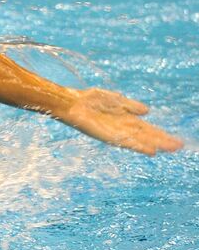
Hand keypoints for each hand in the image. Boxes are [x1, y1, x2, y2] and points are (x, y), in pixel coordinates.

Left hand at [56, 87, 182, 154]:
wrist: (71, 103)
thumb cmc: (89, 99)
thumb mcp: (114, 99)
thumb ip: (129, 105)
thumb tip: (147, 111)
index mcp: (125, 119)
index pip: (146, 129)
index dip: (160, 134)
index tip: (175, 141)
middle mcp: (122, 128)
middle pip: (146, 135)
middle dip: (162, 140)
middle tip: (179, 146)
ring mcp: (115, 132)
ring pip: (140, 140)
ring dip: (155, 144)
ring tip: (170, 149)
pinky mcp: (107, 136)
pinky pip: (126, 142)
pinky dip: (139, 146)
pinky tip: (150, 150)